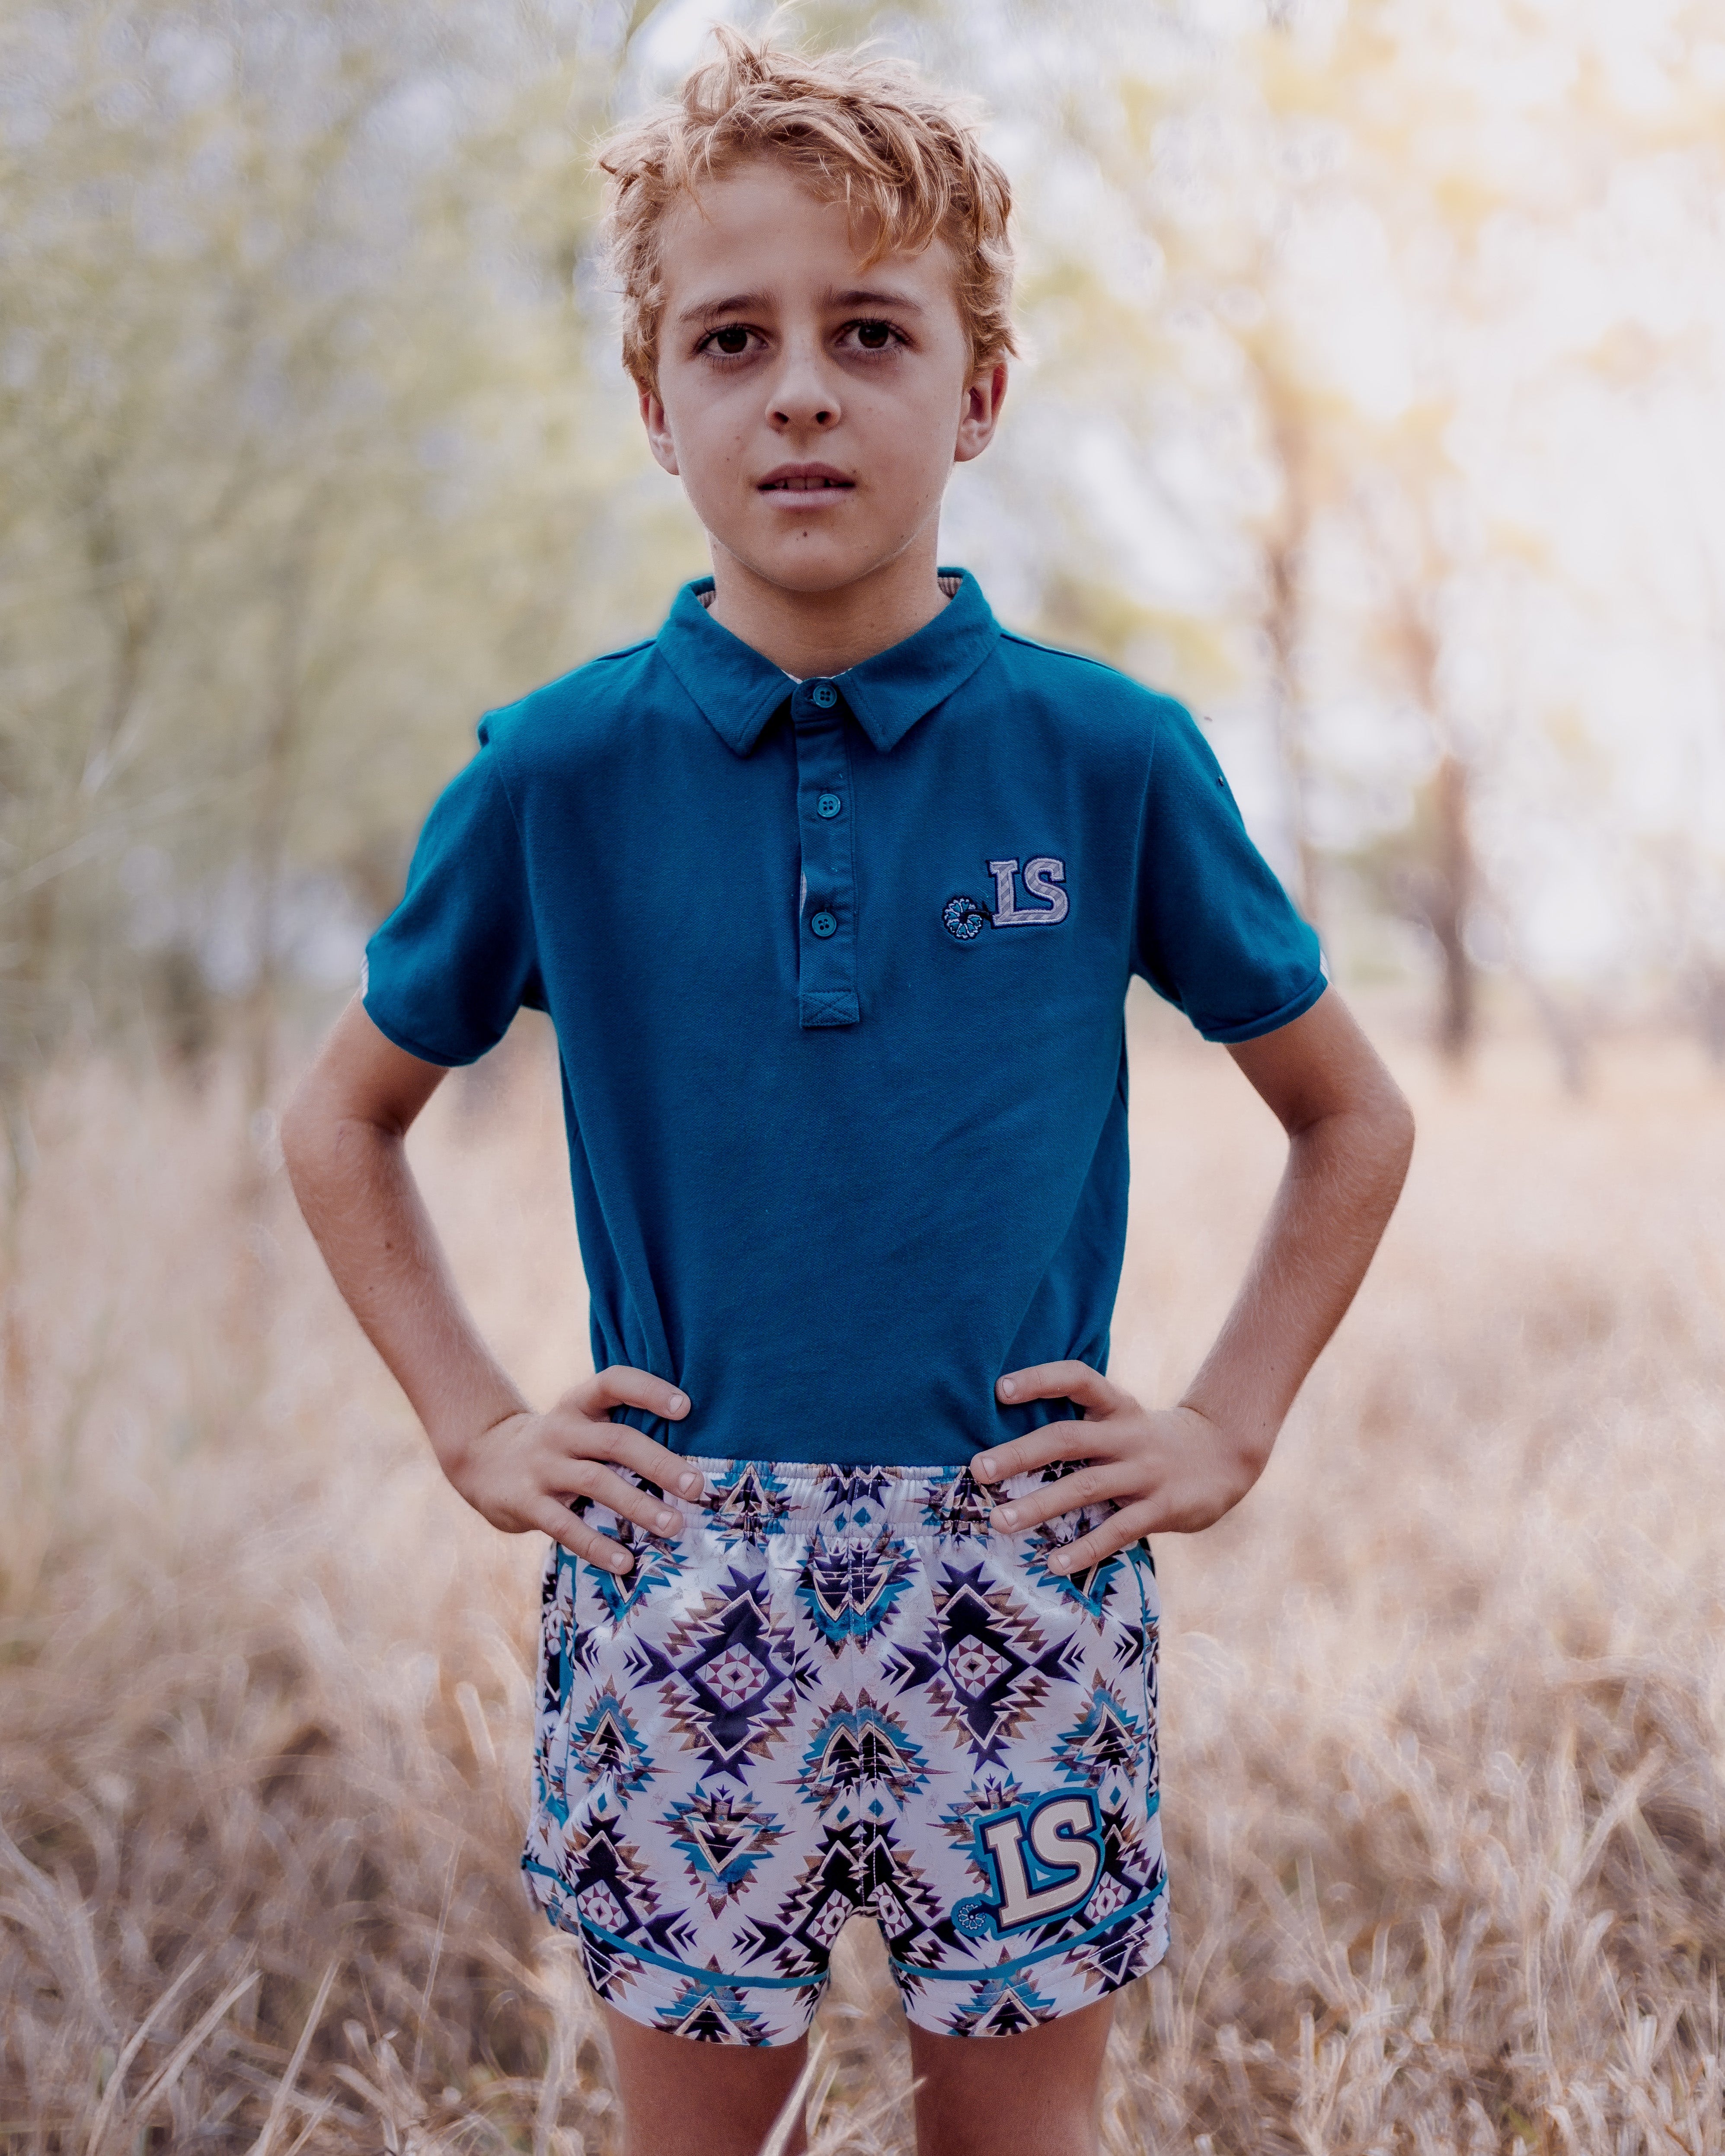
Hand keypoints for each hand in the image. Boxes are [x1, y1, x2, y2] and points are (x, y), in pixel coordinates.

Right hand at [445, 1366, 697, 1574]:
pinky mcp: (526, 1503)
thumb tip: (689, 1460)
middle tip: (696, 1486)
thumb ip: (620, 1429)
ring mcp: (542, 1467)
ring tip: (674, 1526)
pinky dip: (597, 1546)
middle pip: (615, 1440)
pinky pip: (565, 1526)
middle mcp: (561, 1430)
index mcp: (579, 1404)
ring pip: (595, 1482)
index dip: (649, 1390)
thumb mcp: (580, 1422)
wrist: (482, 1458)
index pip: (614, 1382)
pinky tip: (625, 1562)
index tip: (686, 1407)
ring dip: (638, 1505)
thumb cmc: (557, 1443)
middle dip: (659, 1463)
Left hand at [971, 1362, 1266, 1572]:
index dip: (1041, 1380)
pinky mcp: (1162, 1508)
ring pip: (1085, 1487)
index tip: (1001, 1389)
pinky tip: (1053, 1564)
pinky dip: (1084, 1548)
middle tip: (978, 1469)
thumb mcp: (1122, 1419)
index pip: (1078, 1379)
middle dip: (1020, 1453)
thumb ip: (1080, 1425)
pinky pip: (1117, 1530)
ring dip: (1039, 1505)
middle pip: (1068, 1438)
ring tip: (1000, 1521)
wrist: (1225, 1454)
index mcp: (1117, 1406)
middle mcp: (1128, 1435)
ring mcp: (1145, 1472)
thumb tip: (1010, 1444)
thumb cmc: (1151, 1440)